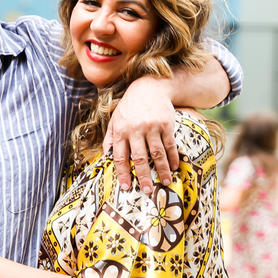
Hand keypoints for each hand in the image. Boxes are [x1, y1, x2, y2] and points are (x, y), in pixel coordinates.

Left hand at [103, 76, 179, 194]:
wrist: (150, 87)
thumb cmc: (129, 107)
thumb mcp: (115, 120)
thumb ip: (109, 139)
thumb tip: (103, 158)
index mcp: (120, 131)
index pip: (119, 156)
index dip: (122, 173)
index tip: (126, 187)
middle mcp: (135, 129)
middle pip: (140, 158)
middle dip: (143, 176)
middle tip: (147, 190)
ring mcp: (152, 127)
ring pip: (157, 153)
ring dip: (162, 170)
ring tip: (165, 182)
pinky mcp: (166, 124)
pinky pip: (170, 145)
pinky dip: (173, 158)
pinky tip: (174, 167)